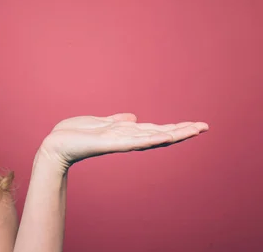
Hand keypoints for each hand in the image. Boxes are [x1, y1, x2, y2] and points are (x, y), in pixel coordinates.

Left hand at [38, 113, 208, 171]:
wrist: (57, 145)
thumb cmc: (76, 135)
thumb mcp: (100, 123)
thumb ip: (117, 121)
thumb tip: (134, 117)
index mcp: (126, 133)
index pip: (156, 130)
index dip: (175, 128)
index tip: (194, 125)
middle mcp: (127, 139)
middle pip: (161, 134)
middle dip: (182, 131)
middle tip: (205, 127)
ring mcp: (121, 142)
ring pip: (153, 137)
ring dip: (174, 134)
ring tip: (194, 130)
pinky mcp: (110, 144)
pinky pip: (134, 141)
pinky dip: (150, 139)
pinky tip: (164, 136)